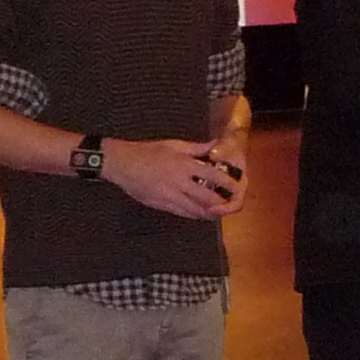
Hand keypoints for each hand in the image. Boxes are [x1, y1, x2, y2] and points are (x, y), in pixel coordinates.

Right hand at [106, 137, 240, 218]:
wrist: (123, 164)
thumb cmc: (148, 151)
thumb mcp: (173, 145)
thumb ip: (196, 148)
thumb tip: (215, 144)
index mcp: (184, 165)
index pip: (212, 175)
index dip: (226, 182)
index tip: (236, 185)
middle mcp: (179, 182)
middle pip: (206, 198)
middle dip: (221, 202)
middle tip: (229, 203)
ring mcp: (170, 196)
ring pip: (195, 210)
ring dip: (209, 212)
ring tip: (219, 211)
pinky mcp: (162, 205)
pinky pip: (182, 213)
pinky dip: (194, 215)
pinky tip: (200, 214)